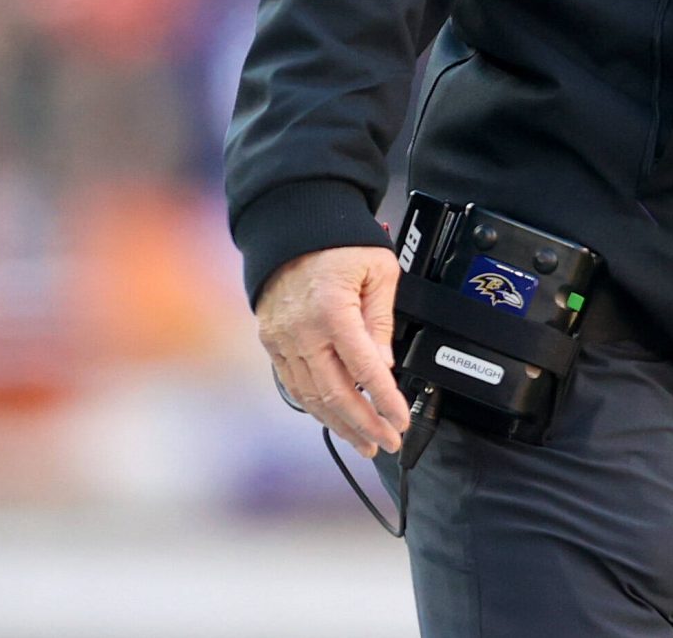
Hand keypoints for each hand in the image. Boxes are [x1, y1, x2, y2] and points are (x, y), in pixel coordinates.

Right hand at [255, 245, 410, 457]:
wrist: (292, 229)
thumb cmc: (339, 244)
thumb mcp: (379, 270)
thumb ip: (382, 319)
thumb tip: (383, 365)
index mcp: (332, 311)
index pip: (364, 369)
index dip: (384, 401)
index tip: (400, 422)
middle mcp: (302, 331)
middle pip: (334, 393)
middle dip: (364, 424)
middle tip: (387, 442)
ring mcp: (282, 340)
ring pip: (311, 396)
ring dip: (339, 423)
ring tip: (364, 441)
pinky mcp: (272, 343)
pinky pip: (293, 385)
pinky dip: (315, 406)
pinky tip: (334, 419)